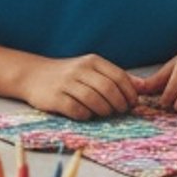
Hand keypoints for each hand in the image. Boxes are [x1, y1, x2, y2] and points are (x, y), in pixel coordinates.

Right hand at [23, 54, 140, 120]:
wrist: (33, 75)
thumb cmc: (69, 75)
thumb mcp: (92, 70)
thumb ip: (115, 77)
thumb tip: (143, 87)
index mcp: (92, 61)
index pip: (118, 76)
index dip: (129, 92)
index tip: (132, 103)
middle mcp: (79, 70)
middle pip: (108, 88)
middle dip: (119, 103)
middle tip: (121, 111)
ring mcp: (66, 84)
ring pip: (93, 100)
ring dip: (104, 110)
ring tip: (106, 113)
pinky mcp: (55, 98)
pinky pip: (76, 110)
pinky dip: (86, 115)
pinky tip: (87, 114)